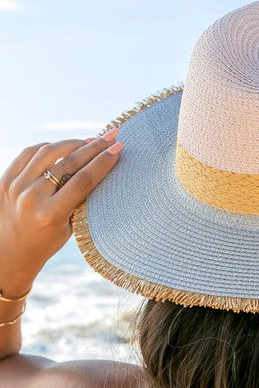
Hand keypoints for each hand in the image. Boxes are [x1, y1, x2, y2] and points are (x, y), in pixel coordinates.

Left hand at [0, 131, 123, 294]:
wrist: (11, 252)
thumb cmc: (47, 242)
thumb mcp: (69, 226)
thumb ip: (80, 198)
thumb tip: (99, 164)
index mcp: (50, 214)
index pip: (83, 180)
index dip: (103, 162)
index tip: (118, 147)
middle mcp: (31, 198)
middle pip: (69, 163)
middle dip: (94, 147)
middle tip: (111, 135)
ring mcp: (15, 187)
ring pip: (48, 152)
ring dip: (72, 143)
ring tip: (89, 141)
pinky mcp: (5, 180)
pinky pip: (29, 153)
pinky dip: (48, 147)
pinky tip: (63, 147)